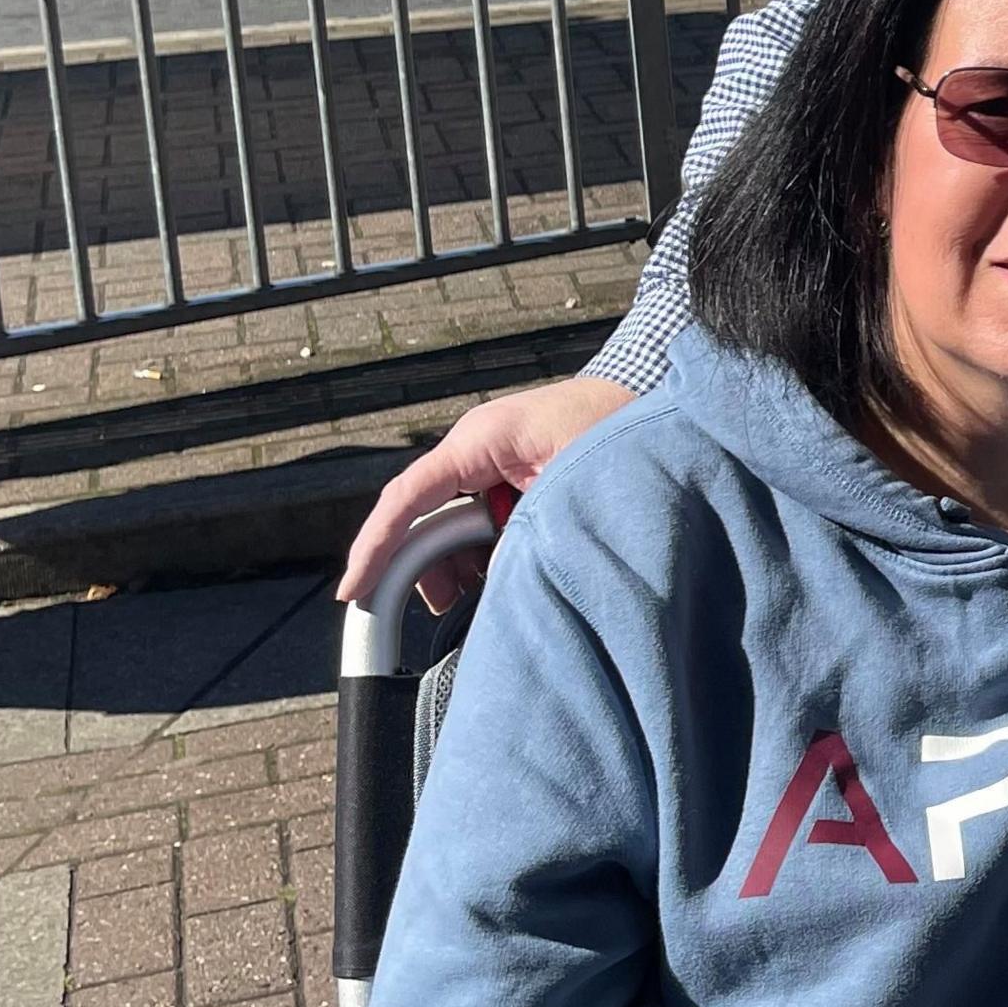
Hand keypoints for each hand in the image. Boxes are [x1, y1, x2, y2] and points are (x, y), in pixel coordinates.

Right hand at [336, 374, 636, 606]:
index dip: (377, 546)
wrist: (653, 396)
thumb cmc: (617, 429)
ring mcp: (490, 461)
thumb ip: (528, 532)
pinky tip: (500, 575)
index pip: (408, 497)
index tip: (354, 590)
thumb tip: (492, 584)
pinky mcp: (508, 475)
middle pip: (423, 517)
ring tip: (480, 595)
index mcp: (481, 440)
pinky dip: (482, 552)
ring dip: (458, 563)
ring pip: (449, 522)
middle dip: (427, 568)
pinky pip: (476, 519)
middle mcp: (475, 448)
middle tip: (445, 610)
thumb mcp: (570, 487)